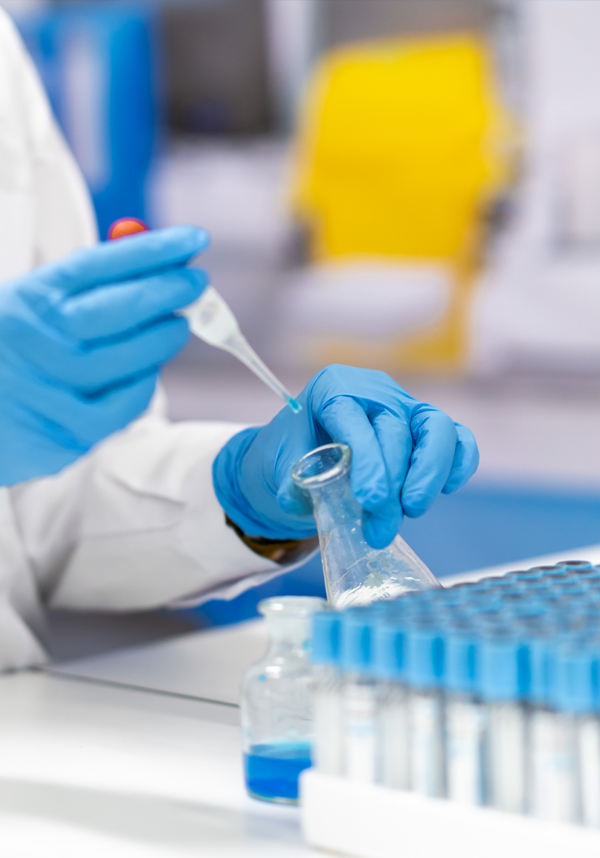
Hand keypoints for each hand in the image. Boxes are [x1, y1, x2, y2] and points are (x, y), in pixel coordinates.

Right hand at [0, 225, 207, 485]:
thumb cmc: (21, 353)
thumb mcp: (37, 307)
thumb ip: (92, 285)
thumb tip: (163, 263)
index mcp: (29, 300)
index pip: (98, 265)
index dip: (151, 250)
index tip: (192, 240)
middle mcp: (36, 342)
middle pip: (118, 310)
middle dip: (167, 291)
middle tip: (197, 282)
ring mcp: (49, 390)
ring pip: (129, 360)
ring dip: (163, 339)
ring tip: (177, 326)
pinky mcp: (65, 433)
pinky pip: (126, 405)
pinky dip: (145, 383)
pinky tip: (148, 370)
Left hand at [214, 365, 478, 548]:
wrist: (301, 455)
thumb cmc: (291, 454)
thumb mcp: (279, 467)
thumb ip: (290, 482)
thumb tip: (300, 498)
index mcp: (333, 388)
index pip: (354, 418)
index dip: (367, 459)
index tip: (370, 499)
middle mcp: (374, 391)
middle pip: (394, 430)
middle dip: (391, 484)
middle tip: (380, 528)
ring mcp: (405, 407)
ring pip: (435, 428)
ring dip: (430, 472)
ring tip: (412, 511)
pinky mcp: (427, 429)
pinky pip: (456, 437)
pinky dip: (459, 462)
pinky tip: (447, 490)